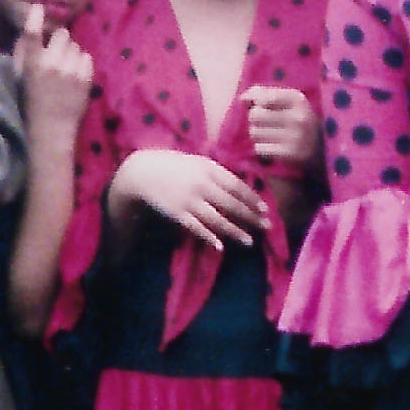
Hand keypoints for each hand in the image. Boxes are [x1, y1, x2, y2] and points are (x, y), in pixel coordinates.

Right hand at [14, 6, 93, 142]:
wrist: (51, 127)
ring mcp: (71, 71)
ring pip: (76, 45)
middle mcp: (52, 64)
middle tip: (55, 54)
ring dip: (70, 52)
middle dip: (59, 40)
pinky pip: (86, 56)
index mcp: (32, 64)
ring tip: (64, 68)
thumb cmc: (31, 100)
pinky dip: (81, 63)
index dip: (35, 19)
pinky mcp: (86, 77)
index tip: (38, 8)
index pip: (32, 35)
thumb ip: (23, 51)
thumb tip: (31, 26)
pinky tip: (73, 75)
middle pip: (62, 34)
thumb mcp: (19, 76)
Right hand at [111, 146, 269, 252]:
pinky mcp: (177, 213)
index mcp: (208, 169)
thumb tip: (240, 187)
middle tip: (266, 226)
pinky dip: (208, 237)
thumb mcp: (197, 163)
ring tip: (249, 242)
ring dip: (235, 231)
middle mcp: (201, 184)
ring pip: (217, 219)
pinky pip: (196, 228)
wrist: (143, 171)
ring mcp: (189, 200)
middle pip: (232, 204)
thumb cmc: (174, 167)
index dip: (252, 199)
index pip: (237, 186)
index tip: (264, 210)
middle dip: (251, 216)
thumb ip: (217, 173)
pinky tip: (220, 247)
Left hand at [240, 81, 319, 177]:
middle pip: (254, 115)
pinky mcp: (290, 154)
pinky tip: (273, 147)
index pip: (262, 98)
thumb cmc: (295, 119)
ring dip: (258, 135)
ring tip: (270, 135)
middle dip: (255, 120)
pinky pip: (260, 148)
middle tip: (266, 124)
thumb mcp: (285, 101)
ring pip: (255, 132)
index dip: (258, 104)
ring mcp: (295, 136)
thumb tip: (242, 99)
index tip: (266, 108)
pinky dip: (262, 148)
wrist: (320, 148)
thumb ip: (262, 94)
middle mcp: (298, 117)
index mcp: (298, 99)